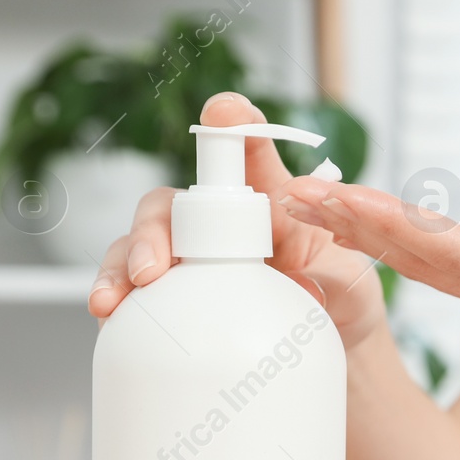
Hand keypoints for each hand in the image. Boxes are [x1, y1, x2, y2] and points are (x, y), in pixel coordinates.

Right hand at [88, 92, 385, 349]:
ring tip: (112, 300)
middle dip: (153, 228)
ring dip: (121, 266)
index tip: (226, 112)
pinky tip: (108, 315)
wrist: (337, 347)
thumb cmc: (345, 302)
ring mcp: (193, 259)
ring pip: (139, 245)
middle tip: (152, 268)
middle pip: (171, 204)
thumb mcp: (351, 285)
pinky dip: (116, 297)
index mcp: (270, 202)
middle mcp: (222, 225)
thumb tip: (301, 274)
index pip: (250, 152)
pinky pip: (136, 292)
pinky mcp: (176, 296)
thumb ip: (329, 273)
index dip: (236, 124)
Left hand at [276, 166, 459, 331]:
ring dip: (367, 235)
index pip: (455, 255)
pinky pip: (448, 262)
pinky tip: (369, 222)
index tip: (333, 202)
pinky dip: (400, 237)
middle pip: (425, 263)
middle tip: (283, 201)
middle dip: (354, 231)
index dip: (391, 227)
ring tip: (306, 206)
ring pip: (430, 264)